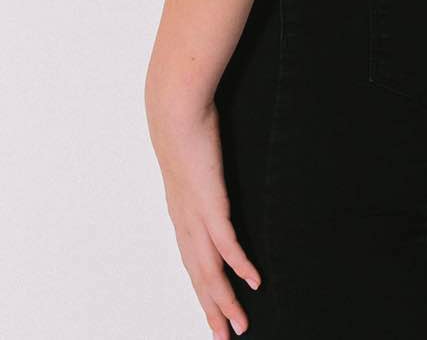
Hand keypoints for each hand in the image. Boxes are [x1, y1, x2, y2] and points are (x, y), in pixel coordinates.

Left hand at [145, 88, 262, 335]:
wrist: (174, 110)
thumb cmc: (183, 127)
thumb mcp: (192, 156)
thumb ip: (201, 170)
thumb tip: (208, 168)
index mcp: (181, 214)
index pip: (193, 263)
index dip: (204, 291)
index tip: (214, 314)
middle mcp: (185, 222)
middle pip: (200, 277)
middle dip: (213, 309)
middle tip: (226, 337)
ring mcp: (196, 215)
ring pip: (210, 270)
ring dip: (225, 299)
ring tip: (239, 325)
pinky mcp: (210, 202)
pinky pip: (226, 242)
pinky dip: (239, 264)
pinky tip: (253, 280)